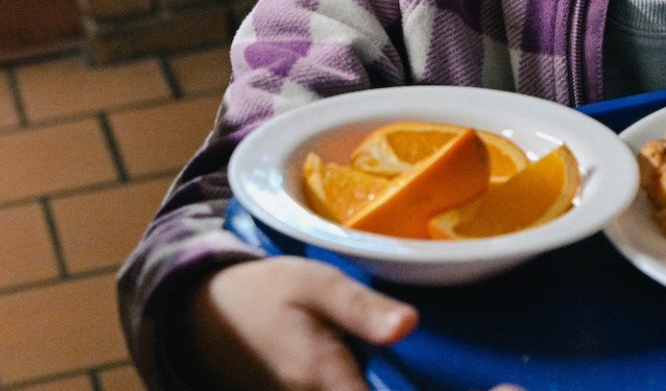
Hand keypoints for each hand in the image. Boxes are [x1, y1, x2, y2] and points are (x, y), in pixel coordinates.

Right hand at [185, 256, 417, 390]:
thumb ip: (362, 308)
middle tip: (440, 376)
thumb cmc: (266, 294)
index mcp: (322, 378)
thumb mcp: (316, 284)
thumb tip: (409, 324)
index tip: (458, 384)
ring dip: (381, 382)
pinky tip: (381, 374)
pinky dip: (360, 384)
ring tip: (425, 378)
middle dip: (394, 382)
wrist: (207, 316)